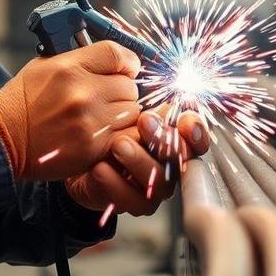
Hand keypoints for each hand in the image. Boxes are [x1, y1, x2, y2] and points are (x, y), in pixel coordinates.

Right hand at [0, 41, 139, 179]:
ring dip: (122, 114)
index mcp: (69, 68)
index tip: (126, 68)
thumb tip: (114, 61)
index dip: (127, 62)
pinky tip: (106, 133)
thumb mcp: (45, 65)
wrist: (3, 138)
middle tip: (105, 97)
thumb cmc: (22, 102)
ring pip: (132, 112)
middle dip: (121, 91)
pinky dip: (121, 135)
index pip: (118, 54)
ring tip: (102, 117)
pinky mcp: (94, 148)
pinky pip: (127, 136)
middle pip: (129, 86)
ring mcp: (90, 123)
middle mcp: (83, 93)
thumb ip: (81, 60)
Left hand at [65, 109, 208, 215]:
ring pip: (160, 182)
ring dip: (139, 160)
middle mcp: (169, 165)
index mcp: (173, 138)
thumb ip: (137, 95)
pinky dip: (116, 184)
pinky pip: (134, 201)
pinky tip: (99, 167)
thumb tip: (143, 72)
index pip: (197, 137)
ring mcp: (154, 187)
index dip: (197, 130)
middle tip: (144, 121)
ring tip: (117, 144)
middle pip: (182, 158)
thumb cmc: (108, 131)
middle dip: (164, 139)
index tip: (185, 119)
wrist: (78, 159)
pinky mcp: (133, 203)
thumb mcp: (121, 109)